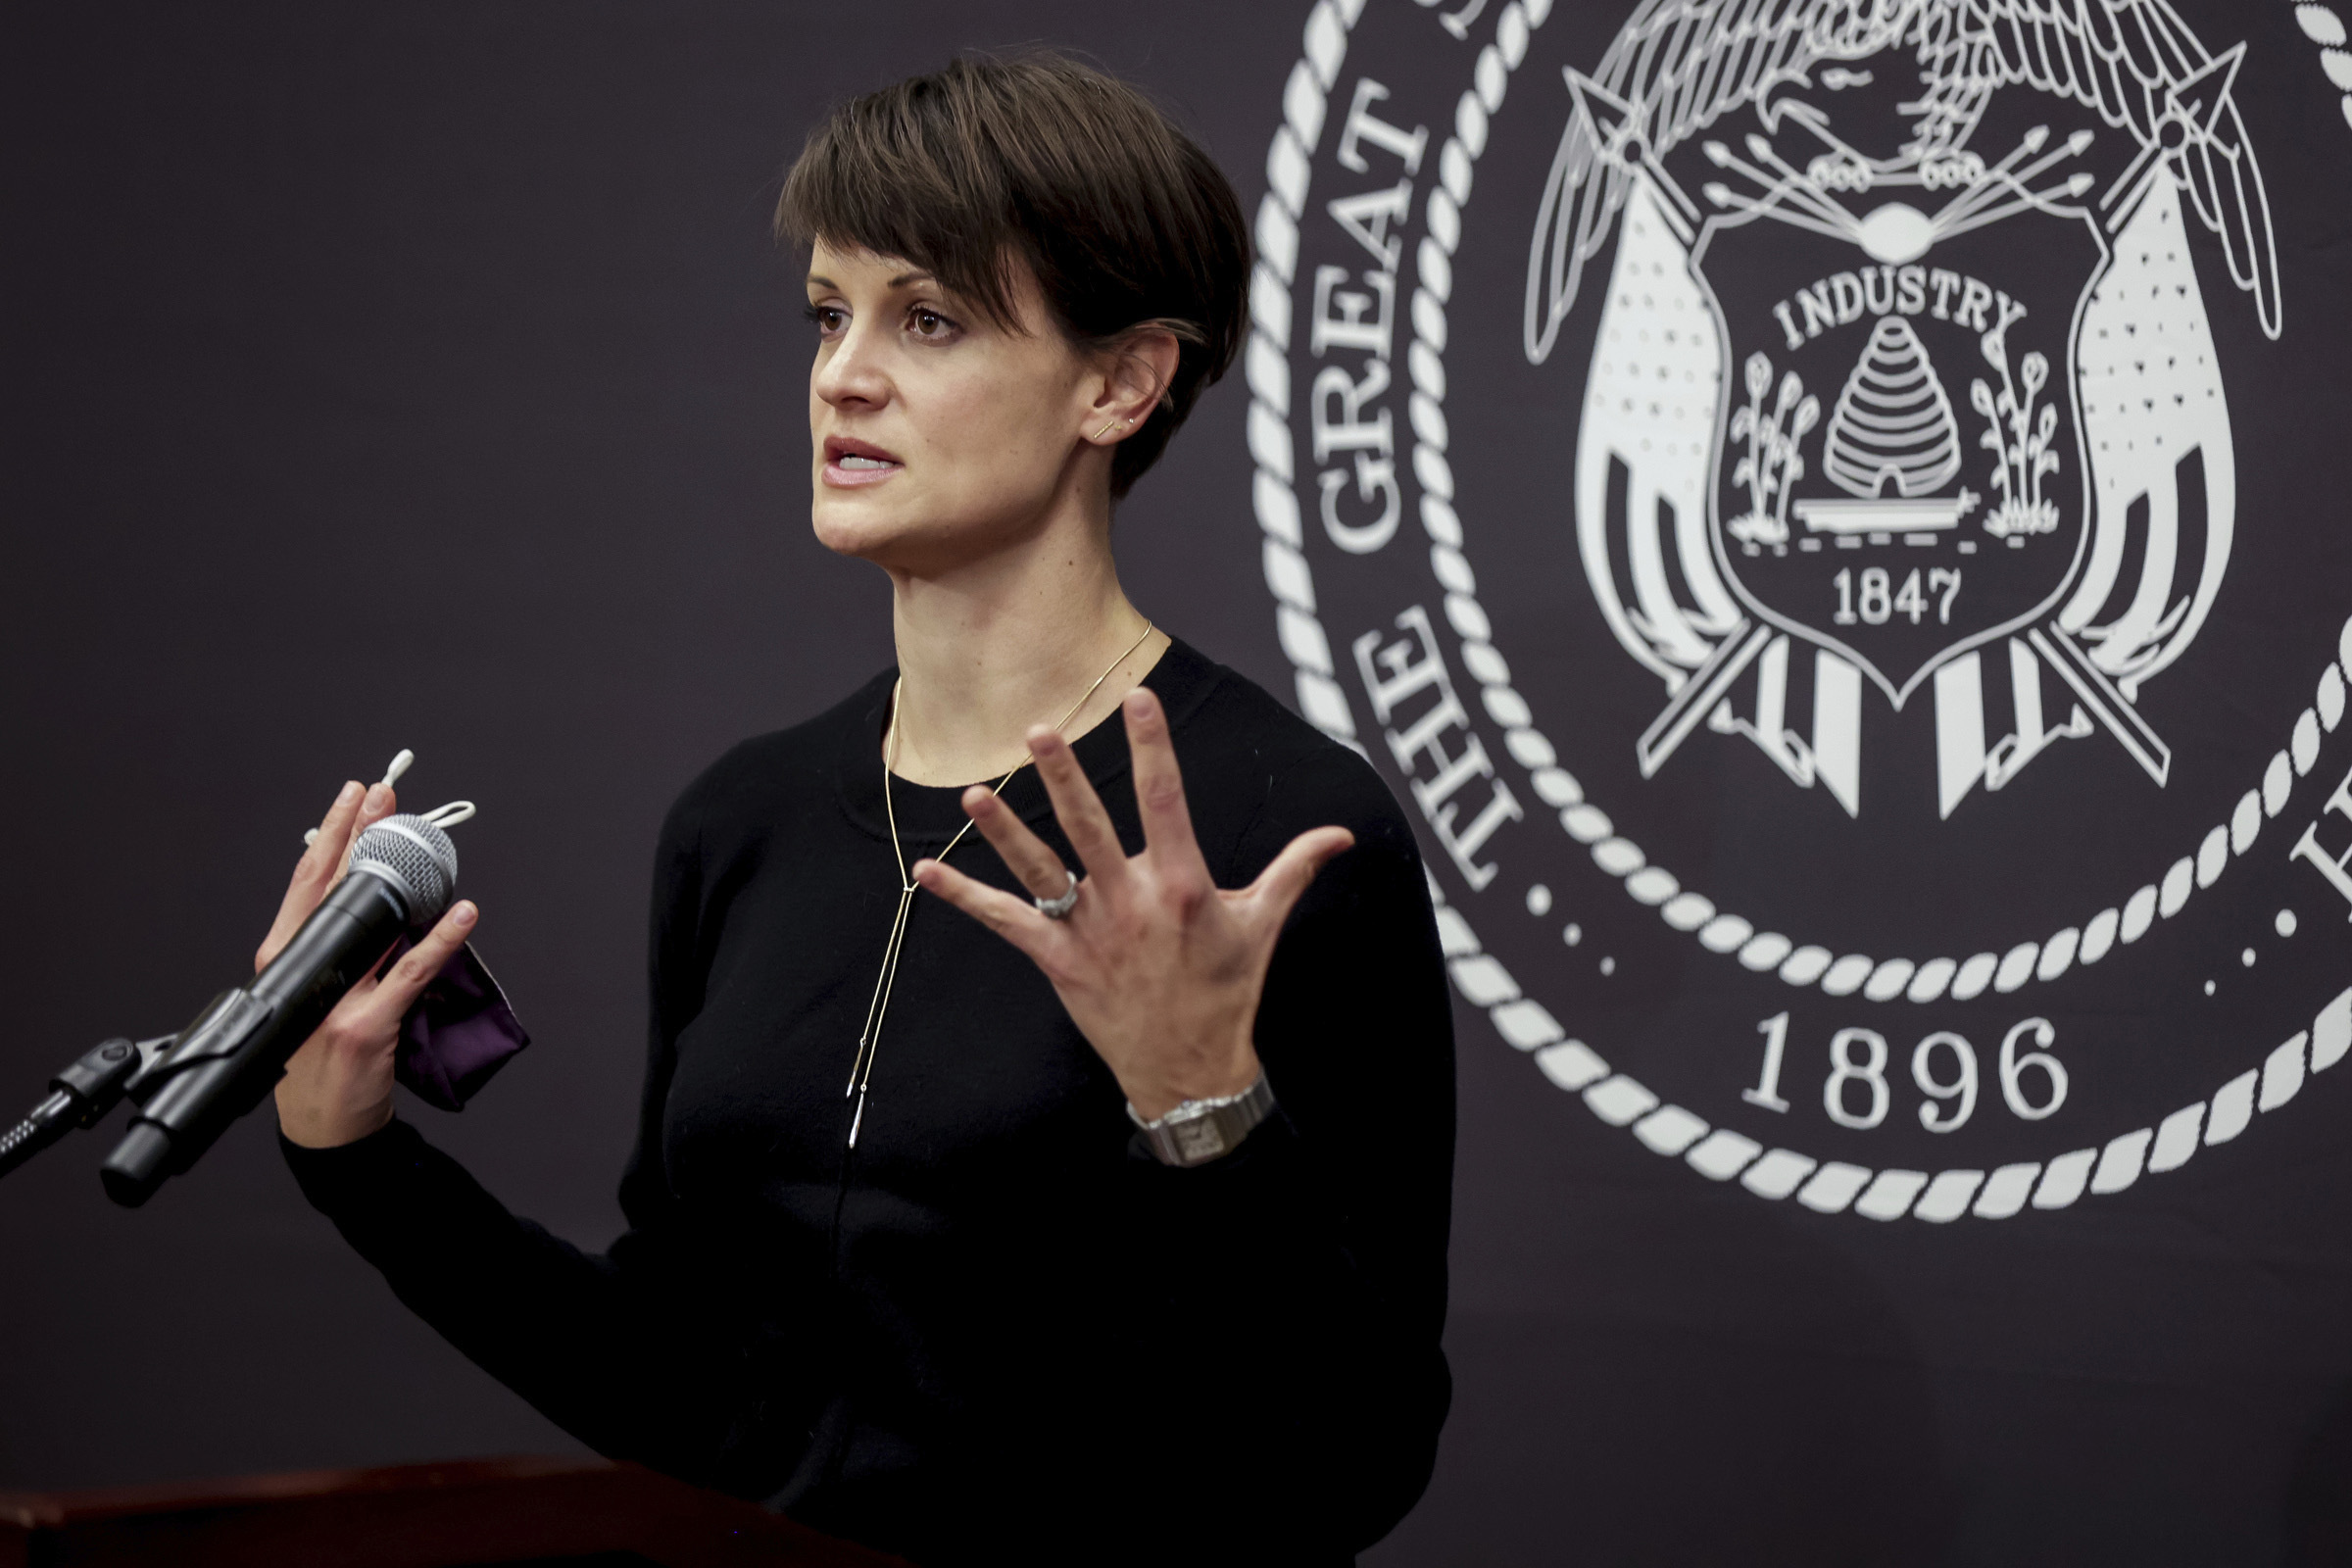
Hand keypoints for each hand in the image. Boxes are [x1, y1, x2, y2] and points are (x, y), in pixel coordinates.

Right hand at [265, 779, 479, 1147]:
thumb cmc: (314, 1058)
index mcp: (285, 960)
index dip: (329, 833)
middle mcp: (306, 973)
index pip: (305, 883)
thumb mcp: (307, 996)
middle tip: (384, 792)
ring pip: (377, 923)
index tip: (353, 797)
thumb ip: (331, 950)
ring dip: (404, 875)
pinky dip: (442, 940)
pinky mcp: (369, 1026)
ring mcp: (338, 1000)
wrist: (320, 1127)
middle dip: (361, 834)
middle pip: (336, 888)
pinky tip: (464, 913)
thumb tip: (370, 898)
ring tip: (424, 837)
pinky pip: (413, 972)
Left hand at [913, 687, 1352, 1119]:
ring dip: (1005, 833)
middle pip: (1092, 828)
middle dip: (1065, 777)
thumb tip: (1341, 834)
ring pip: (1042, 873)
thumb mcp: (1263, 925)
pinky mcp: (1061, 963)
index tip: (1136, 699)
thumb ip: (1295, 869)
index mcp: (1183, 886)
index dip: (1152, 747)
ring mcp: (1092, 934)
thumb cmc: (1228, 992)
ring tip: (974, 793)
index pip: (1166, 801)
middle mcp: (1133, 904)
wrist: (1191, 1072)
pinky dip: (966, 899)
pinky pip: (1007, 925)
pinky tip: (925, 874)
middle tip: (1041, 730)